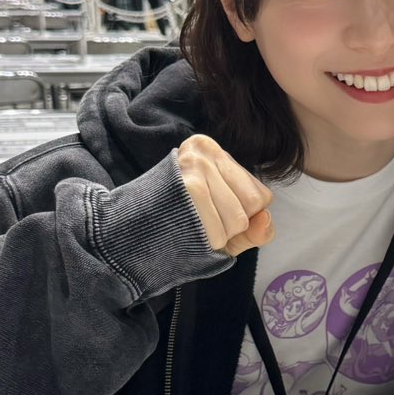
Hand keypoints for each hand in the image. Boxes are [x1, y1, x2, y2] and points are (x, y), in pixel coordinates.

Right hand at [176, 135, 274, 254]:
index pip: (260, 196)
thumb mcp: (223, 224)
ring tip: (192, 225)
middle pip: (252, 206)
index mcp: (215, 151)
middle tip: (200, 219)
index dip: (242, 216)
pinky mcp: (190, 186)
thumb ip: (254, 229)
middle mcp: (208, 152)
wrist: (127, 235)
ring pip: (238, 221)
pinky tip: (188, 232)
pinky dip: (208, 243)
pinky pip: (220, 231)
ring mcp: (198, 166)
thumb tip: (266, 218)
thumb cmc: (180, 225)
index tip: (213, 210)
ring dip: (219, 237)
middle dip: (232, 226)